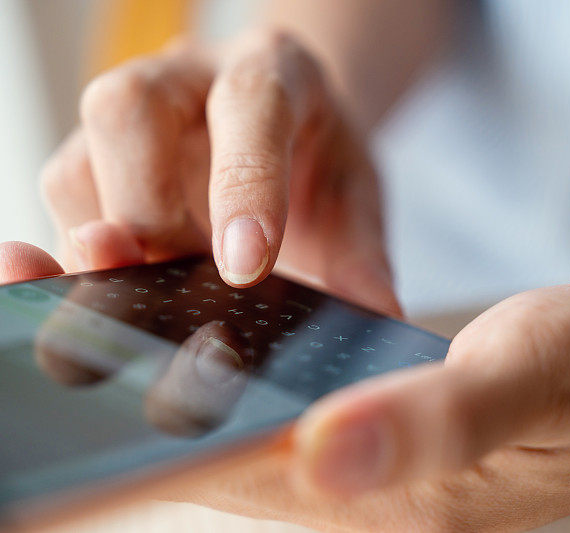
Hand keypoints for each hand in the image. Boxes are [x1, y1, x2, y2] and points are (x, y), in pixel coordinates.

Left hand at [7, 242, 569, 530]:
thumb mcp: (540, 374)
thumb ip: (435, 424)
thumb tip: (322, 452)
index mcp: (387, 491)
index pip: (221, 472)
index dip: (117, 423)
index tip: (41, 352)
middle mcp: (363, 487)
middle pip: (206, 449)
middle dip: (111, 383)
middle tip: (35, 296)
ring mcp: (373, 455)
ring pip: (233, 421)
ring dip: (155, 363)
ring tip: (80, 294)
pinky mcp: (386, 420)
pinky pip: (279, 398)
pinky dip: (217, 357)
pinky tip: (188, 320)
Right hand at [40, 31, 398, 314]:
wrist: (283, 124)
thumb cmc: (316, 156)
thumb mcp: (355, 194)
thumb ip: (363, 251)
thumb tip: (379, 314)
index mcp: (273, 69)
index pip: (251, 103)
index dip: (243, 183)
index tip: (246, 266)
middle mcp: (187, 78)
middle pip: (132, 113)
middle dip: (149, 213)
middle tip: (181, 280)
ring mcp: (130, 117)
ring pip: (79, 164)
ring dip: (109, 247)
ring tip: (157, 297)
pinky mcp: (94, 158)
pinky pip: (64, 202)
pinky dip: (79, 258)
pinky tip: (121, 290)